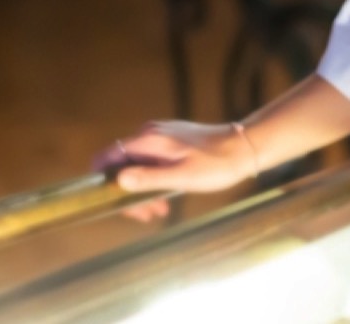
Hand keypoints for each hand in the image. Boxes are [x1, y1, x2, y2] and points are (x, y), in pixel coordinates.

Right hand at [93, 121, 255, 221]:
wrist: (246, 148)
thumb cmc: (217, 165)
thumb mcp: (182, 177)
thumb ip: (149, 178)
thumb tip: (118, 181)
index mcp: (148, 140)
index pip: (107, 157)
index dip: (103, 182)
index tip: (116, 203)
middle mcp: (150, 133)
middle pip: (122, 165)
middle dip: (129, 193)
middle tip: (146, 215)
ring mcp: (161, 136)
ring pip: (138, 166)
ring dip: (144, 190)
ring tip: (160, 211)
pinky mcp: (173, 141)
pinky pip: (152, 163)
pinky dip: (155, 181)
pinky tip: (167, 198)